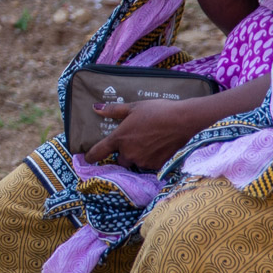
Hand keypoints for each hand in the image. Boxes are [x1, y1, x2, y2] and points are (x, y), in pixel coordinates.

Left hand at [85, 97, 211, 169]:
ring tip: (148, 143)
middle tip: (132, 143)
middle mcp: (129, 153)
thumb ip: (113, 110)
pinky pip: (148, 165)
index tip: (87, 158)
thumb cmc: (158, 111)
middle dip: (123, 154)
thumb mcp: (134, 107)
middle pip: (119, 160)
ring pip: (135, 163)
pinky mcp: (157, 165)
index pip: (98, 152)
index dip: (91, 156)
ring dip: (137, 156)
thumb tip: (96, 108)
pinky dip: (150, 159)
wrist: (185, 121)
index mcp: (119, 139)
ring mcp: (143, 161)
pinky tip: (158, 148)